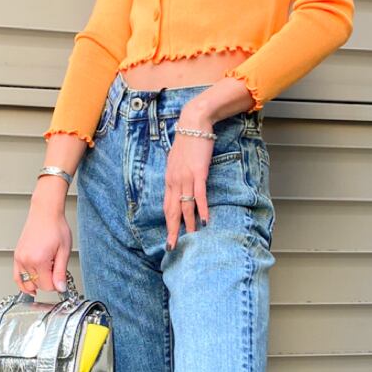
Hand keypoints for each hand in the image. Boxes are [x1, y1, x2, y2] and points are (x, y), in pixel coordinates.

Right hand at [14, 206, 73, 295]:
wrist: (45, 213)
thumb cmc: (55, 227)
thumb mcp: (64, 251)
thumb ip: (61, 272)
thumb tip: (60, 288)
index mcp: (39, 260)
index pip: (47, 285)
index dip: (56, 284)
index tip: (61, 278)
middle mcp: (26, 260)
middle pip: (37, 284)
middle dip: (48, 282)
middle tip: (55, 270)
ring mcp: (19, 258)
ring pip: (27, 282)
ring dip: (37, 282)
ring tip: (46, 275)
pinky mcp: (17, 255)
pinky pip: (17, 276)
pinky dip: (23, 283)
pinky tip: (30, 287)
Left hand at [165, 116, 214, 249]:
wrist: (193, 124)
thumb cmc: (187, 142)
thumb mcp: (178, 162)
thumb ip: (178, 176)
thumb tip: (180, 189)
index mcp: (169, 180)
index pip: (167, 207)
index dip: (168, 224)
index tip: (169, 238)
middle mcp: (175, 181)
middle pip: (172, 211)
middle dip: (172, 231)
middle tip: (173, 247)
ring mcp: (186, 178)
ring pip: (185, 206)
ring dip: (188, 225)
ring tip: (190, 239)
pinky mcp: (198, 173)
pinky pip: (199, 195)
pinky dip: (201, 209)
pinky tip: (204, 221)